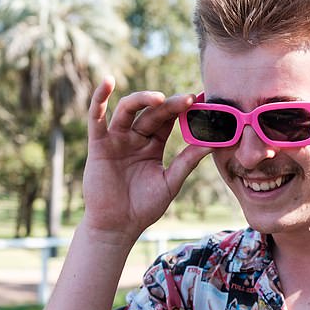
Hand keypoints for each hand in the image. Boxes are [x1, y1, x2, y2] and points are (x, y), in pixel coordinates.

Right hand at [82, 77, 208, 243]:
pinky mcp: (98, 144)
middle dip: (170, 105)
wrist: (119, 226)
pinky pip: (96, 118)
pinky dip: (99, 99)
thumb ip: (187, 161)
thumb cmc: (144, 207)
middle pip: (152, 113)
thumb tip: (212, 143)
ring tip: (160, 98)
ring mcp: (116, 139)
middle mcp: (135, 138)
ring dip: (142, 99)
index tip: (201, 100)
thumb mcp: (170, 182)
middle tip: (188, 99)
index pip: (168, 120)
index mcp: (153, 145)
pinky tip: (107, 83)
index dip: (183, 109)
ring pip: (128, 110)